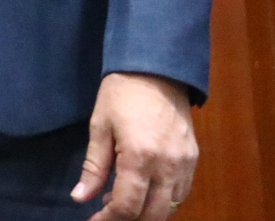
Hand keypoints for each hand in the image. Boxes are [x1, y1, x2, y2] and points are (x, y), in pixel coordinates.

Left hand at [72, 73, 197, 217]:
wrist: (157, 68)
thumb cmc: (121, 93)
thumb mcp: (99, 126)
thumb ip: (93, 167)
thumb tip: (80, 198)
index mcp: (140, 157)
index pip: (127, 207)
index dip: (108, 220)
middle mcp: (167, 167)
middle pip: (153, 215)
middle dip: (128, 220)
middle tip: (107, 213)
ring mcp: (185, 164)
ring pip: (171, 208)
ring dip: (146, 212)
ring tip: (122, 198)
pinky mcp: (194, 158)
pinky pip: (181, 192)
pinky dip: (163, 200)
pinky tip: (144, 188)